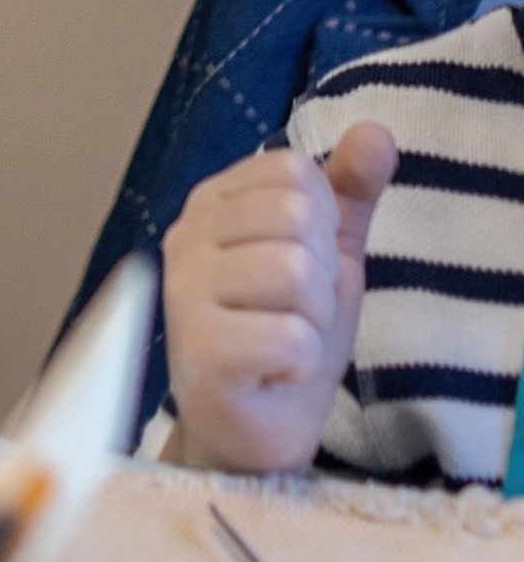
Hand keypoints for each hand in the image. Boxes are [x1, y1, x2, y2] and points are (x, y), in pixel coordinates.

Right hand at [161, 123, 398, 475]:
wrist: (255, 431)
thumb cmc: (284, 335)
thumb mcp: (328, 256)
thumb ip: (349, 191)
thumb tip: (376, 131)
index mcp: (213, 203)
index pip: (294, 171)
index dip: (324, 225)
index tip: (305, 269)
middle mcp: (185, 237)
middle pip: (297, 217)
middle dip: (322, 277)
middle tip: (296, 313)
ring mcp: (184, 295)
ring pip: (296, 273)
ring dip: (314, 321)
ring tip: (286, 342)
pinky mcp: (200, 354)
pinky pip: (290, 339)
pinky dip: (302, 365)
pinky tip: (274, 374)